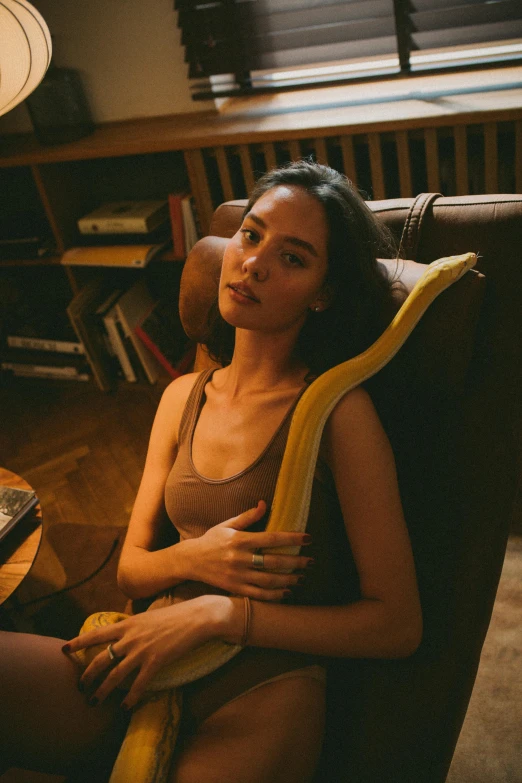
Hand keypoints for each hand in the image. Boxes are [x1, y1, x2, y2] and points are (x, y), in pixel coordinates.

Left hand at [63, 595, 223, 708]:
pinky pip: (138, 684)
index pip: (96, 634)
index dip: (79, 642)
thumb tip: (125, 634)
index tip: (65, 649)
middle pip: (100, 659)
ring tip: (93, 702)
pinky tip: (124, 707)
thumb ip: (135, 626)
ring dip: (102, 691)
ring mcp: (142, 651)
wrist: (196, 617)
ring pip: (114, 675)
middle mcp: (130, 638)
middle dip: (87, 675)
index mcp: (128, 624)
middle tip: (80, 687)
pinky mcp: (156, 662)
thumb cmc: (175, 615)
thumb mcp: (149, 616)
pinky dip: (130, 698)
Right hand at [182, 500, 312, 599]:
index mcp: (240, 540)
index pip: (271, 538)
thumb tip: (264, 503)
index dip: (291, 538)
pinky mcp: (234, 589)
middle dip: (296, 562)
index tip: (308, 538)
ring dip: (289, 580)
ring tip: (302, 577)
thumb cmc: (212, 540)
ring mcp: (237, 575)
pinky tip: (286, 592)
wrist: (190, 561)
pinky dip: (274, 595)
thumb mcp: (227, 525)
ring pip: (269, 580)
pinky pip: (258, 594)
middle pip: (274, 562)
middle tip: (311, 561)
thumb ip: (248, 516)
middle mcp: (239, 558)